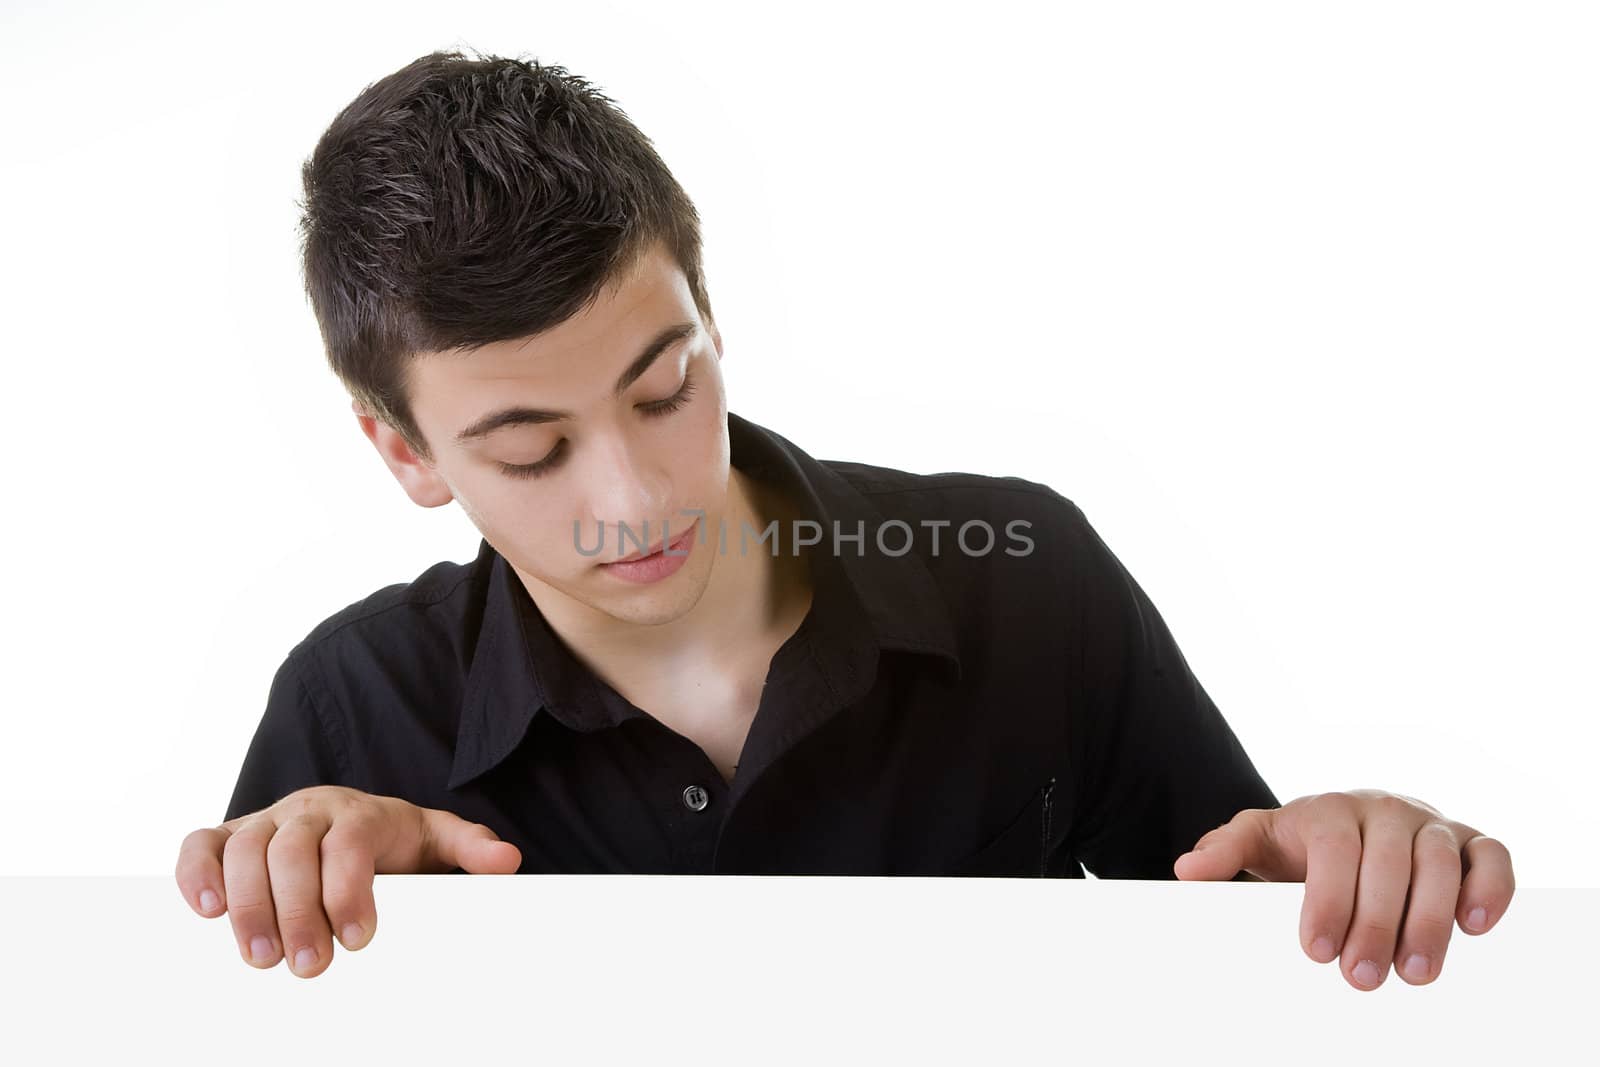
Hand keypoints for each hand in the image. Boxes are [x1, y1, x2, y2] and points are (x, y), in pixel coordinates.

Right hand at [174, 786, 520, 976]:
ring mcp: (267, 820)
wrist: (352, 821)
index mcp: (362, 812)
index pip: (350, 842)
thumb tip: (507, 862)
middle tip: (308, 966)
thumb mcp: (437, 841)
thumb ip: (468, 848)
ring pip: (246, 848)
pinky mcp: (230, 835)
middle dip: (298, 909)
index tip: (359, 939)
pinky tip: (206, 913)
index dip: (350, 888)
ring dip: (248, 904)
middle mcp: (310, 809)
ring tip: (259, 958)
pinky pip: (202, 843)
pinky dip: (197, 873)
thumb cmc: (395, 843)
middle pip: (293, 849)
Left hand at [1172, 789, 1513, 989]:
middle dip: (1376, 924)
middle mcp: (1382, 810)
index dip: (1327, 899)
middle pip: (1387, 861)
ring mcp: (1429, 823)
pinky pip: (1492, 856)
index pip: (1332, 849)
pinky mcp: (1469, 840)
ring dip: (1432, 919)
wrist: (1347, 825)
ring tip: (1415, 974)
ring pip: (1440, 862)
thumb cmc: (1300, 843)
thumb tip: (1188, 871)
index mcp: (1328, 810)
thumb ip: (1226, 851)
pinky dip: (1491, 887)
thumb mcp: (1258, 841)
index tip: (1317, 952)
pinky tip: (1475, 927)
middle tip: (1361, 978)